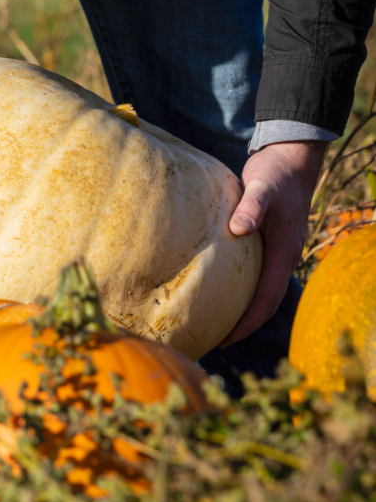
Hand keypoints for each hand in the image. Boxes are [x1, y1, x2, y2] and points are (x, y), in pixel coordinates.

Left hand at [220, 140, 326, 345]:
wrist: (289, 160)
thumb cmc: (274, 173)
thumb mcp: (262, 186)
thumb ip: (252, 206)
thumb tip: (239, 229)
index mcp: (283, 251)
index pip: (267, 298)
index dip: (248, 321)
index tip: (226, 338)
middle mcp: (281, 256)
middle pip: (264, 302)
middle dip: (242, 324)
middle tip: (213, 341)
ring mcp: (273, 252)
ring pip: (258, 290)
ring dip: (239, 309)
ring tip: (211, 325)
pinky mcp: (263, 244)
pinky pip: (252, 275)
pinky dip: (236, 289)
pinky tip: (214, 291)